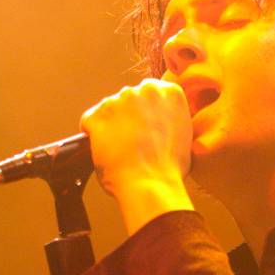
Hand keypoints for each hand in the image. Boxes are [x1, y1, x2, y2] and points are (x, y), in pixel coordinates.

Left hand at [81, 78, 193, 234]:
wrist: (151, 184)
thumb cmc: (169, 167)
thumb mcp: (185, 134)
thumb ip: (171, 118)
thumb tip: (162, 123)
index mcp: (171, 93)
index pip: (152, 93)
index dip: (148, 112)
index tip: (147, 126)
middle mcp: (145, 90)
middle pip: (131, 99)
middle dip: (130, 116)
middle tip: (135, 140)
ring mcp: (119, 100)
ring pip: (110, 109)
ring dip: (112, 125)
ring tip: (121, 149)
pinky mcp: (97, 115)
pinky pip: (89, 121)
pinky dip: (93, 134)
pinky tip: (105, 149)